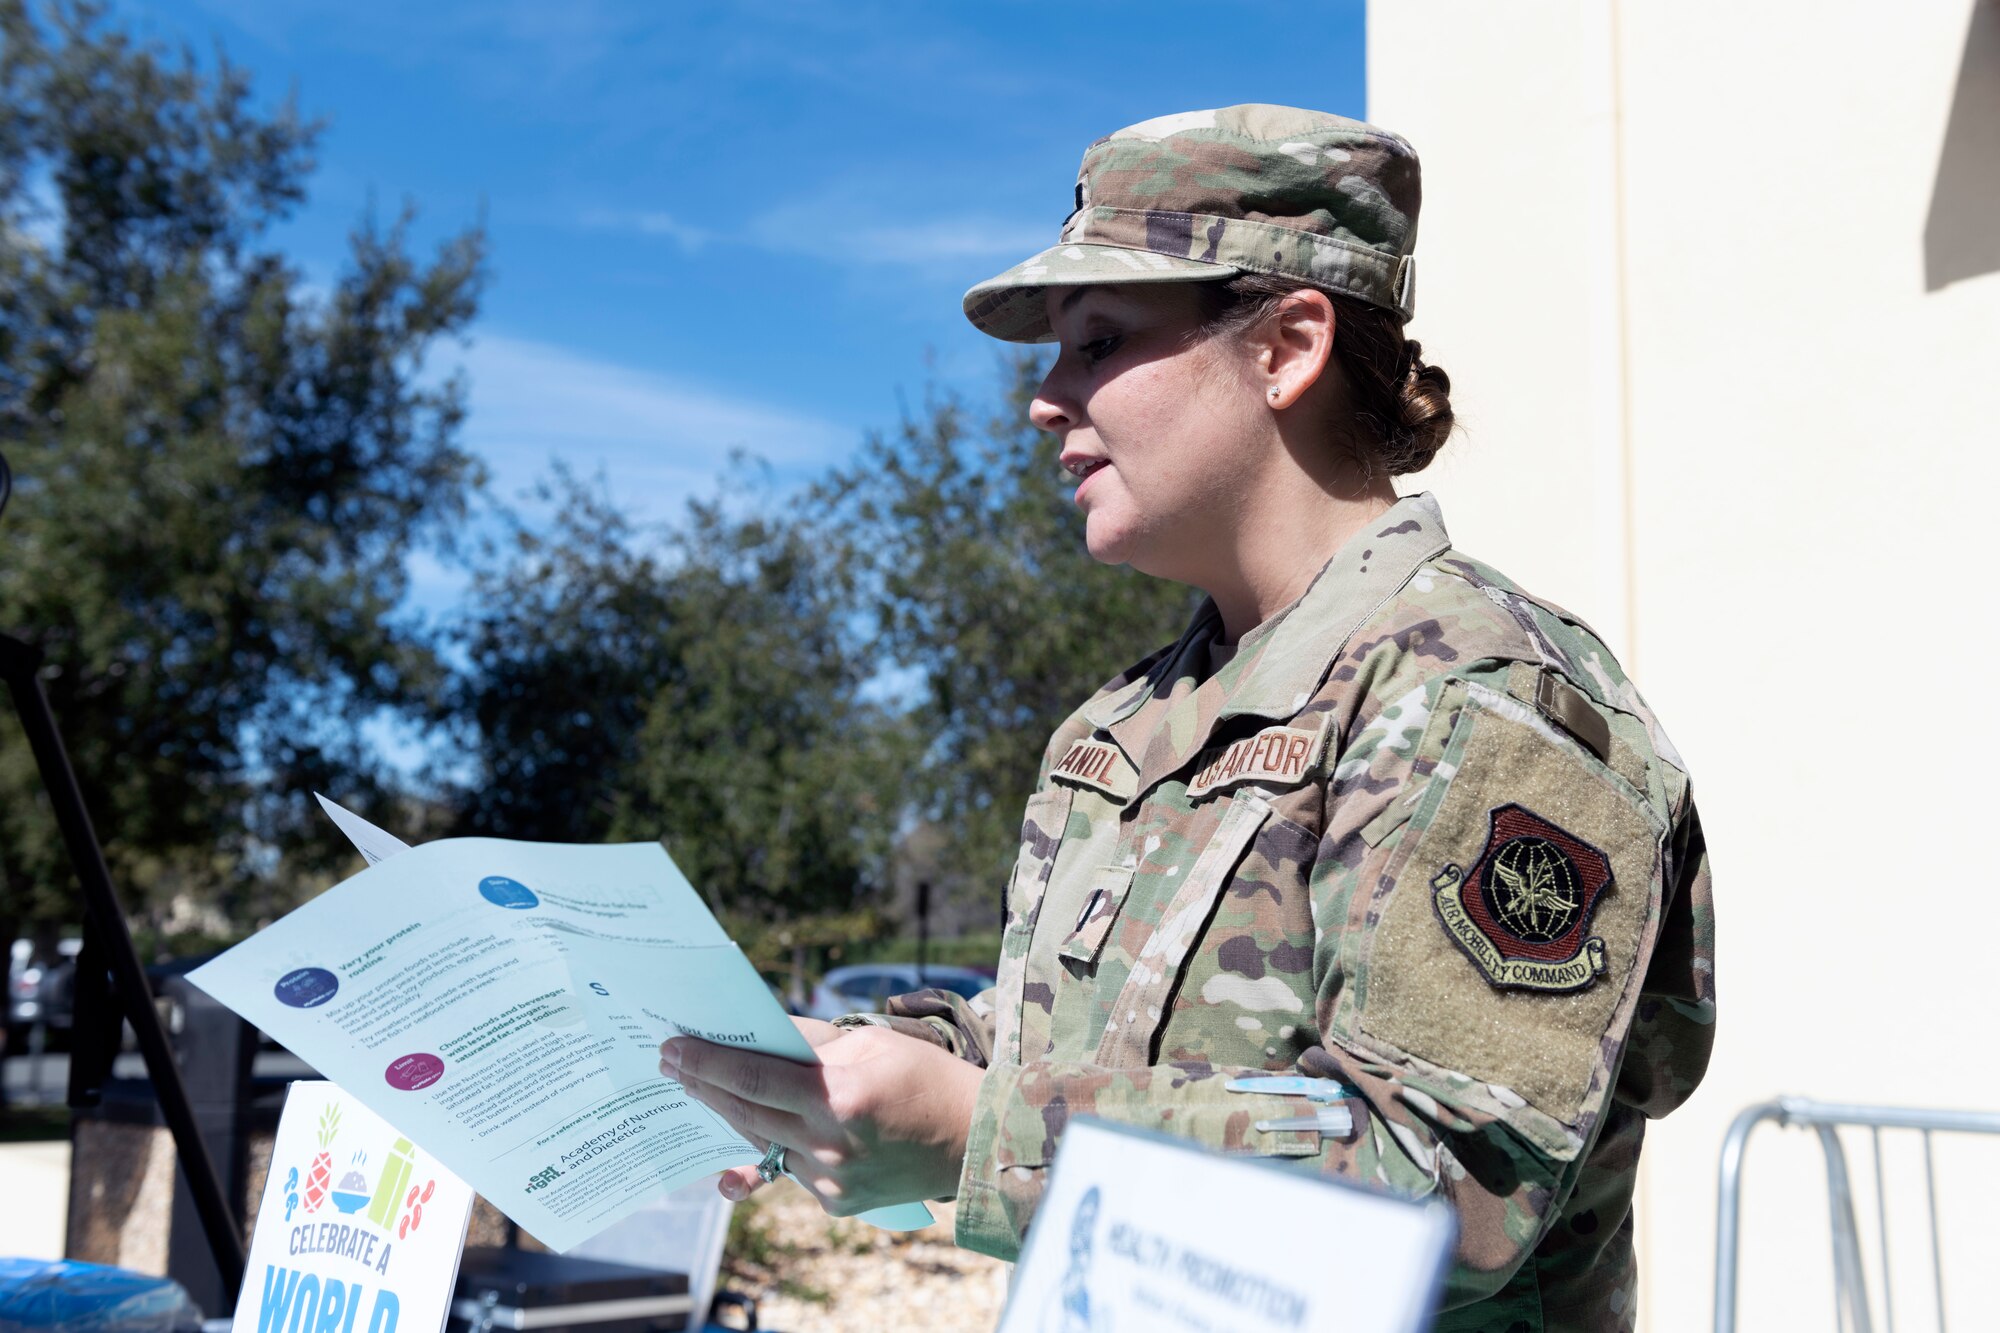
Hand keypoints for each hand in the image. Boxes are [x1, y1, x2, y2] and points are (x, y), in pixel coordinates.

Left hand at [659, 1017, 983, 1214]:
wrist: (974, 1140)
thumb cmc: (925, 1078)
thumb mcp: (869, 1042)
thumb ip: (810, 1044)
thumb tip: (758, 1035)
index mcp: (839, 1098)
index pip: (753, 1077)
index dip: (707, 1062)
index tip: (673, 1048)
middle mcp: (829, 1146)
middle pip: (745, 1112)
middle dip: (703, 1084)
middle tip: (672, 1064)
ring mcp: (831, 1182)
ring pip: (763, 1142)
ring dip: (732, 1113)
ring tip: (703, 1088)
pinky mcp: (837, 1203)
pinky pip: (790, 1168)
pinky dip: (776, 1142)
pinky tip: (752, 1124)